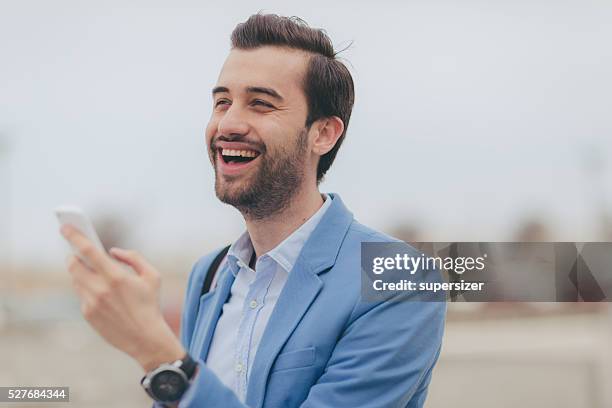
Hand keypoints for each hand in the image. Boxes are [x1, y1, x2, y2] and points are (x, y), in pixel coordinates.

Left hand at [61, 225, 184, 371]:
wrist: (145, 338)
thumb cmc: (150, 304)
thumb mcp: (152, 276)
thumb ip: (133, 257)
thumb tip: (113, 251)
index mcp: (116, 276)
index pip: (88, 250)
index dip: (74, 236)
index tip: (65, 226)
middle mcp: (99, 289)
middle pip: (73, 265)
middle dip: (73, 255)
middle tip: (78, 252)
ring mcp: (91, 302)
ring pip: (76, 280)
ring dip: (81, 272)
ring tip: (92, 270)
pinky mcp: (87, 314)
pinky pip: (81, 294)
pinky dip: (87, 288)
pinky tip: (100, 291)